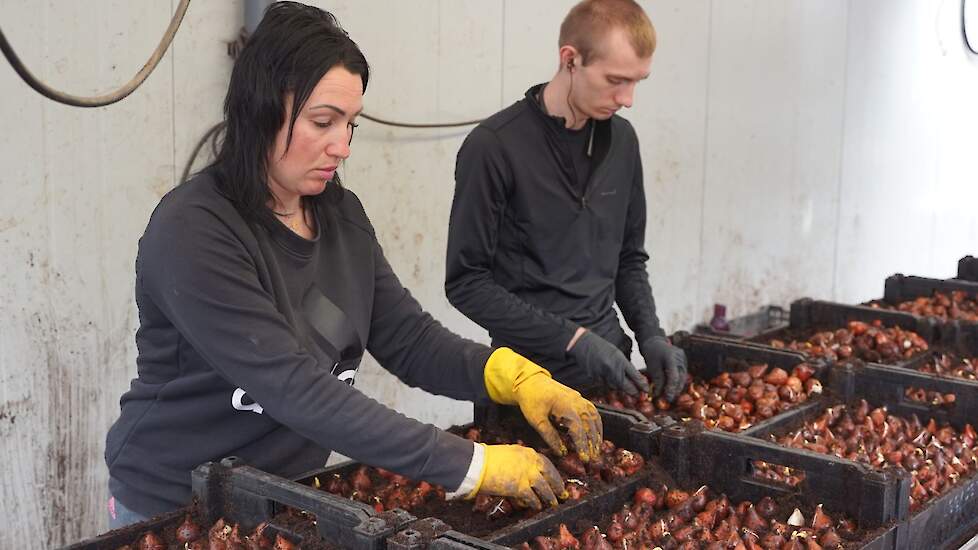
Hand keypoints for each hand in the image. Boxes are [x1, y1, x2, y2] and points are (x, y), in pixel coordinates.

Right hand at [473, 444, 563, 509]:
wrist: (477, 463)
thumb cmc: (486, 458)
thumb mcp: (507, 455)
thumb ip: (518, 462)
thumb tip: (522, 472)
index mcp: (526, 452)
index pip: (545, 462)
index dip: (552, 472)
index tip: (555, 478)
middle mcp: (530, 462)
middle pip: (549, 474)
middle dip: (557, 484)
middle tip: (562, 492)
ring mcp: (526, 474)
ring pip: (544, 488)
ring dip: (550, 497)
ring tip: (554, 503)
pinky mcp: (520, 487)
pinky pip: (532, 497)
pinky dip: (535, 503)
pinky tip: (537, 507)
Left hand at [484, 348, 602, 461]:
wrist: (531, 382)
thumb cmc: (532, 401)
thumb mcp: (536, 420)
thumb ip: (550, 436)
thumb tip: (561, 453)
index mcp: (566, 407)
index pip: (579, 430)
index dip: (582, 445)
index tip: (584, 459)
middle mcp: (577, 402)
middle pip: (590, 425)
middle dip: (592, 443)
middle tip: (593, 459)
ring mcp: (580, 399)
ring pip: (594, 419)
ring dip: (597, 435)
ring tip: (596, 450)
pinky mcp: (579, 398)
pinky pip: (593, 412)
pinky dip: (597, 424)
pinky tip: (596, 434)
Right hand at [567, 330, 649, 395]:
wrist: (583, 344)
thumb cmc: (601, 347)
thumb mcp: (617, 354)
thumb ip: (626, 366)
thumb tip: (636, 378)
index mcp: (620, 360)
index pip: (634, 376)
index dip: (642, 385)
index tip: (646, 390)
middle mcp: (612, 368)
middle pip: (626, 386)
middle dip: (633, 392)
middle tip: (638, 395)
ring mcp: (603, 374)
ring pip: (615, 387)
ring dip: (621, 388)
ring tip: (624, 386)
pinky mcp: (594, 377)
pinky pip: (605, 384)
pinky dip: (609, 383)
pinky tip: (608, 378)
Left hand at [638, 335, 687, 400]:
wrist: (656, 342)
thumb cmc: (652, 353)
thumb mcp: (652, 366)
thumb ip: (657, 380)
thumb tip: (659, 395)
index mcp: (671, 357)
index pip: (674, 376)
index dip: (671, 388)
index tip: (667, 398)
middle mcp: (681, 358)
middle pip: (680, 378)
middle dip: (674, 390)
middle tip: (668, 400)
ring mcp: (684, 360)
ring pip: (682, 378)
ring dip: (677, 388)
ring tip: (670, 396)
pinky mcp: (684, 362)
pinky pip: (682, 374)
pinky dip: (677, 382)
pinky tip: (672, 389)